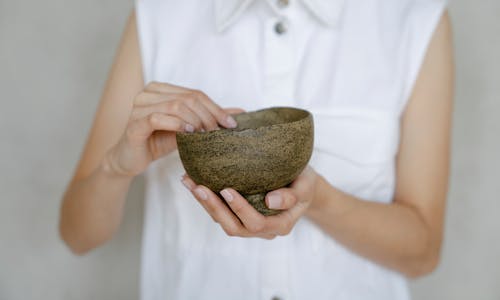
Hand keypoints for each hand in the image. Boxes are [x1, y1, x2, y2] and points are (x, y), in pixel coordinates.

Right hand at [105, 81, 241, 176]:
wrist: (132, 159)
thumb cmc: (159, 141)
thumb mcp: (188, 128)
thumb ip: (209, 117)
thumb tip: (241, 112)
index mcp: (160, 89)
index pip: (195, 94)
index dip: (215, 108)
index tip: (231, 124)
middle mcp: (148, 93)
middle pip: (188, 98)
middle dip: (208, 115)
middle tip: (219, 132)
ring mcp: (138, 106)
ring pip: (175, 106)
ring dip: (195, 120)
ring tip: (206, 134)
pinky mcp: (134, 124)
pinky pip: (158, 118)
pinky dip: (177, 124)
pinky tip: (188, 133)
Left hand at [182, 167, 318, 238]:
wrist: (302, 183)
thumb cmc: (304, 182)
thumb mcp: (306, 186)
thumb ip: (292, 195)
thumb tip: (271, 200)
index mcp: (280, 225)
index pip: (256, 223)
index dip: (240, 209)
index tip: (226, 189)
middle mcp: (263, 229)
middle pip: (234, 227)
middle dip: (214, 208)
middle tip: (198, 187)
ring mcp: (249, 223)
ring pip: (223, 221)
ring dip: (204, 203)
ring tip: (189, 182)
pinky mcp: (239, 215)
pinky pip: (220, 212)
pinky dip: (205, 198)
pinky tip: (193, 181)